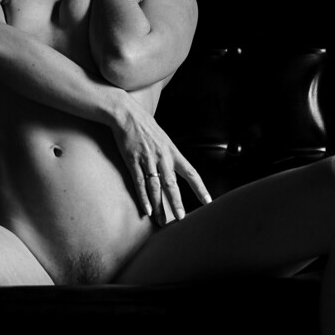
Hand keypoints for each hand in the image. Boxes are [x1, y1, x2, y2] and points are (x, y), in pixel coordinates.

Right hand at [109, 93, 212, 225]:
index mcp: (172, 151)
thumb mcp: (163, 138)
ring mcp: (147, 160)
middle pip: (172, 184)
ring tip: (161, 221)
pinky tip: (146, 210)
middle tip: (181, 218)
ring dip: (159, 206)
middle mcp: (162, 157)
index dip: (200, 188)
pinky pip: (139, 183)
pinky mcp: (132, 161)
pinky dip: (143, 198)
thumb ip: (167, 154)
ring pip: (155, 188)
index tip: (208, 201)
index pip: (191, 172)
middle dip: (177, 203)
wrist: (126, 113)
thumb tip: (172, 169)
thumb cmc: (144, 125)